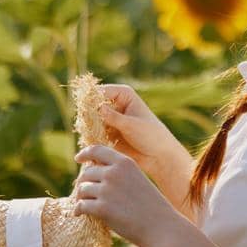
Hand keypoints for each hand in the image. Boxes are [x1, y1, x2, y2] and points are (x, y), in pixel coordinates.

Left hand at [72, 143, 185, 246]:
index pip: (96, 150)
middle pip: (86, 173)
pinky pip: (81, 205)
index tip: (78, 159)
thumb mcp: (136, 179)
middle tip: (84, 194)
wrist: (161, 226)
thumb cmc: (149, 205)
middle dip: (83, 183)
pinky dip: (78, 210)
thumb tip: (89, 173)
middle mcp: (114, 173)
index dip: (85, 153)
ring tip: (86, 205)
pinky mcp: (102, 208)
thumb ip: (118, 173)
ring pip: (82, 190)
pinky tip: (79, 214)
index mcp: (124, 162)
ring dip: (81, 198)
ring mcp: (107, 190)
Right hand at [97, 83, 193, 207]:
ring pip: (90, 119)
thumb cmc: (150, 135)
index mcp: (123, 94)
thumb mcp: (131, 125)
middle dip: (89, 116)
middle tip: (89, 127)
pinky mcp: (106, 132)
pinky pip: (93, 132)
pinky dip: (91, 137)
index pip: (101, 91)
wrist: (157, 155)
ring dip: (89, 128)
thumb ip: (113, 117)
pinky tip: (95, 144)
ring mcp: (109, 118)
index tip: (88, 112)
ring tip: (95, 137)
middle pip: (93, 104)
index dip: (92, 99)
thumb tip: (97, 107)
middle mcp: (114, 103)